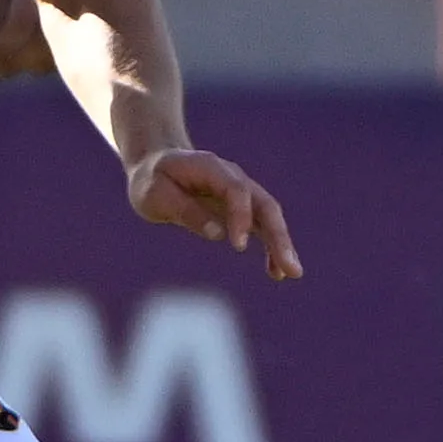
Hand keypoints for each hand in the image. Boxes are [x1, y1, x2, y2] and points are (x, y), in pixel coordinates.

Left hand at [126, 146, 301, 280]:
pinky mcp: (240, 210)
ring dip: (281, 244)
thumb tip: (217, 234)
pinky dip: (271, 248)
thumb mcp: (155, 195)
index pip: (236, 190)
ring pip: (269, 217)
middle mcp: (233, 178)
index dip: (241, 216)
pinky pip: (262, 227)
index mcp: (211, 168)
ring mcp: (241, 193)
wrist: (155, 168)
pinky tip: (275, 273)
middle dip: (278, 235)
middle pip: (264, 204)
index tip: (238, 246)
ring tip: (291, 273)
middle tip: (288, 265)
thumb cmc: (152, 182)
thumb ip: (185, 211)